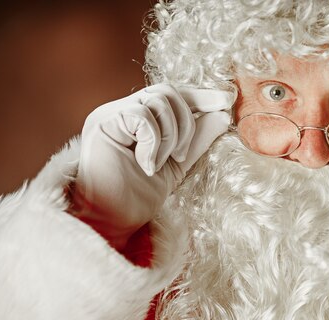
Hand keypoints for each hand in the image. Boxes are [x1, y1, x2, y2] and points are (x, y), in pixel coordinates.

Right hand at [70, 84, 232, 248]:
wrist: (112, 219)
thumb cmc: (138, 196)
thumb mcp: (177, 165)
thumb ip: (197, 140)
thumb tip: (222, 116)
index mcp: (137, 119)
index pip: (172, 95)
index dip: (200, 96)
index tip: (226, 102)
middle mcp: (121, 111)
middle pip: (168, 92)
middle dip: (186, 123)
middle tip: (180, 156)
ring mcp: (109, 114)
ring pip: (158, 101)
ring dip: (169, 136)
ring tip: (160, 164)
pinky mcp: (102, 122)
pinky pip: (142, 115)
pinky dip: (153, 142)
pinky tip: (146, 165)